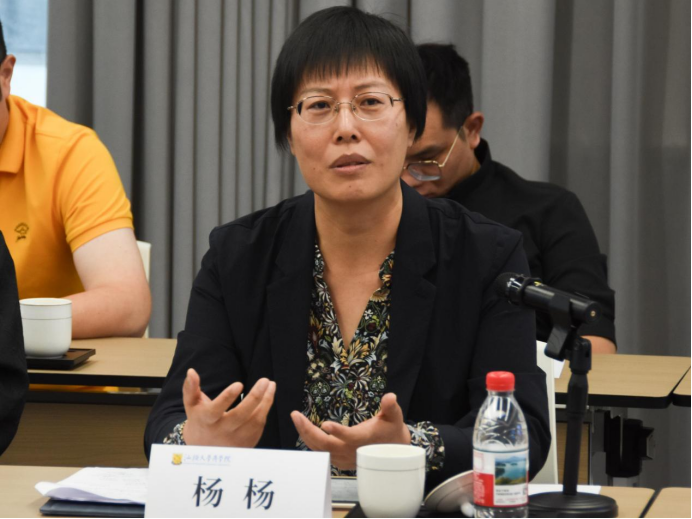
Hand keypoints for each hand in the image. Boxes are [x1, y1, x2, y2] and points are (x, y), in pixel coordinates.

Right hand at [182, 368, 275, 447]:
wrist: (205, 448)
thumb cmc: (200, 420)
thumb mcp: (192, 405)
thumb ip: (190, 388)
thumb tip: (191, 371)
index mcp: (207, 421)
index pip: (216, 410)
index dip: (227, 397)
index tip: (239, 384)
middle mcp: (222, 432)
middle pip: (240, 415)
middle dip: (255, 397)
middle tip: (264, 380)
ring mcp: (236, 439)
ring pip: (255, 421)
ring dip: (266, 402)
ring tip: (271, 385)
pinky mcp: (247, 442)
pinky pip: (259, 425)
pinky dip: (265, 409)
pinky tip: (268, 396)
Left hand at [290, 393, 410, 469]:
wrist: (392, 452)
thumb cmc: (391, 430)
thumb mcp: (395, 417)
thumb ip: (391, 407)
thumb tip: (391, 396)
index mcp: (363, 440)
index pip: (349, 437)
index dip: (338, 432)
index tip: (325, 424)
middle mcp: (350, 451)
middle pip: (325, 445)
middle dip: (308, 430)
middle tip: (295, 415)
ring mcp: (343, 458)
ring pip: (319, 450)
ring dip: (305, 434)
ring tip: (296, 418)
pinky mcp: (339, 460)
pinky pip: (320, 453)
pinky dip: (310, 442)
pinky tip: (303, 429)